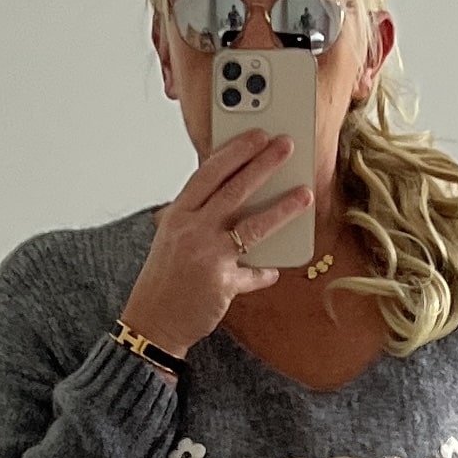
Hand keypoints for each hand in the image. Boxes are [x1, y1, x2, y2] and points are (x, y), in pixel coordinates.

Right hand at [120, 131, 312, 357]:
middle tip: (285, 147)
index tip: (256, 135)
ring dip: (282, 208)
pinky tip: (275, 269)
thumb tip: (236, 201)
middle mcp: (191, 230)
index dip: (234, 152)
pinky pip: (254, 273)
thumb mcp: (173, 238)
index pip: (208, 173)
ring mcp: (207, 255)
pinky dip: (266, 272)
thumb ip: (200, 218)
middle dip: (263, 164)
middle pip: (233, 189)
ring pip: (252, 225)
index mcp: (178, 214)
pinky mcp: (222, 283)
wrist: (153, 321)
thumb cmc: (165, 279)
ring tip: (305, 195)